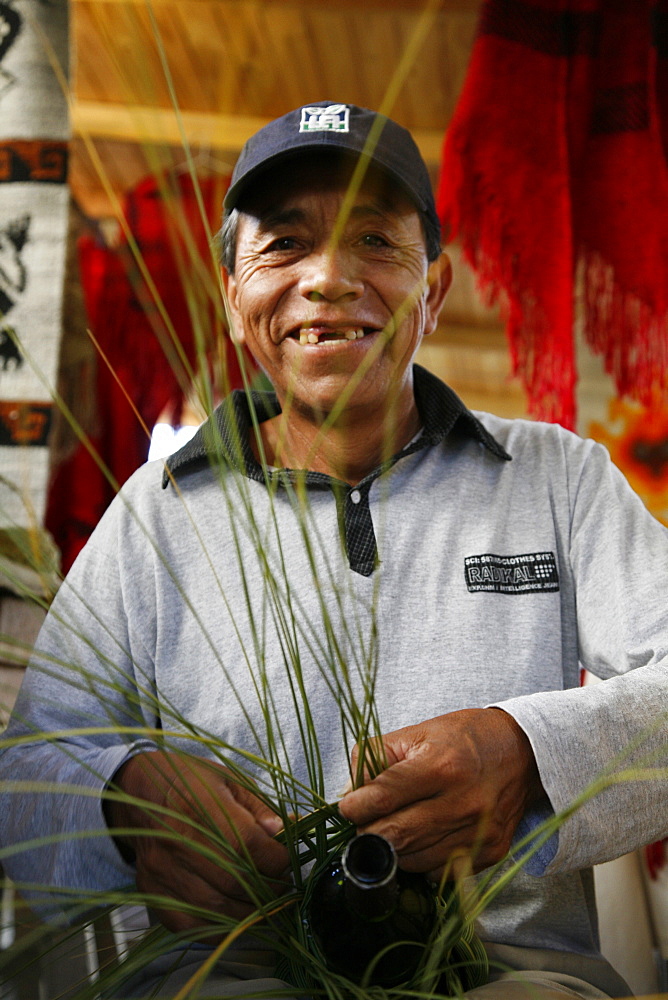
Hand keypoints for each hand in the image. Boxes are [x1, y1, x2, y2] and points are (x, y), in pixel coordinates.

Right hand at [104, 750, 289, 934]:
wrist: (138, 794)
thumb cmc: (191, 782)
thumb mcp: (230, 780)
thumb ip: (259, 807)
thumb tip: (284, 831)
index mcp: (201, 805)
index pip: (248, 845)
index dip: (276, 859)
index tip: (286, 860)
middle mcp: (178, 841)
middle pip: (235, 882)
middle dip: (269, 889)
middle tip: (280, 885)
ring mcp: (162, 870)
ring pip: (216, 909)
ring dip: (249, 913)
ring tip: (264, 902)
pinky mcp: (151, 892)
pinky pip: (192, 925)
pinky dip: (220, 928)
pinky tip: (235, 914)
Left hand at [338, 708, 544, 877]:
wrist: (522, 751)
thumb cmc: (463, 738)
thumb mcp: (416, 732)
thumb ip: (374, 759)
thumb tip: (347, 795)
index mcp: (442, 766)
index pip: (383, 797)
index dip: (355, 807)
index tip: (347, 808)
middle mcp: (463, 803)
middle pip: (394, 836)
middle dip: (367, 832)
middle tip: (362, 823)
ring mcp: (479, 833)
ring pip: (412, 860)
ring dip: (392, 849)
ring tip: (392, 827)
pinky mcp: (490, 853)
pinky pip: (437, 872)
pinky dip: (420, 860)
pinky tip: (421, 838)